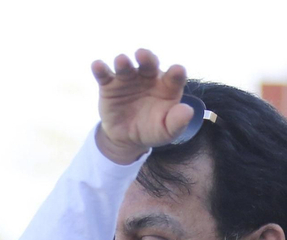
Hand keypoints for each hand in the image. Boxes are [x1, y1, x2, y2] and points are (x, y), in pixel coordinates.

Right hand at [91, 49, 191, 163]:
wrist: (127, 137)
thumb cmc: (152, 130)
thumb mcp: (166, 130)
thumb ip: (178, 122)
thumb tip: (189, 112)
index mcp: (166, 86)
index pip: (174, 76)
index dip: (176, 73)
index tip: (177, 70)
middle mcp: (148, 77)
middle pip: (149, 64)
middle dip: (147, 57)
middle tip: (142, 55)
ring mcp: (128, 79)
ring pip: (126, 67)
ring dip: (123, 62)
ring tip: (121, 61)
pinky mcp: (109, 85)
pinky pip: (104, 75)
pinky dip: (100, 69)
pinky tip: (97, 66)